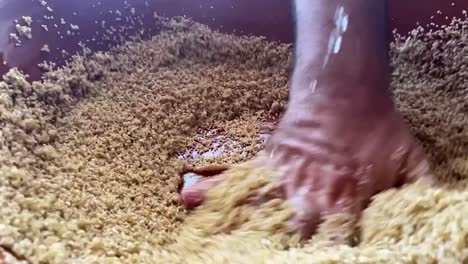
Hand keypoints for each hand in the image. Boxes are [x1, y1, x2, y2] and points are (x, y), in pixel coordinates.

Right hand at [180, 89, 434, 237]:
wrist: (345, 94)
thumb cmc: (378, 130)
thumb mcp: (411, 164)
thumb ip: (419, 196)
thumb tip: (430, 219)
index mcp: (346, 204)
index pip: (336, 247)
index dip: (325, 258)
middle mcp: (309, 199)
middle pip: (292, 239)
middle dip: (275, 253)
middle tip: (250, 260)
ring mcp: (285, 181)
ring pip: (260, 213)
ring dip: (239, 232)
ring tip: (210, 247)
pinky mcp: (268, 164)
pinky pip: (240, 179)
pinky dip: (214, 188)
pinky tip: (190, 198)